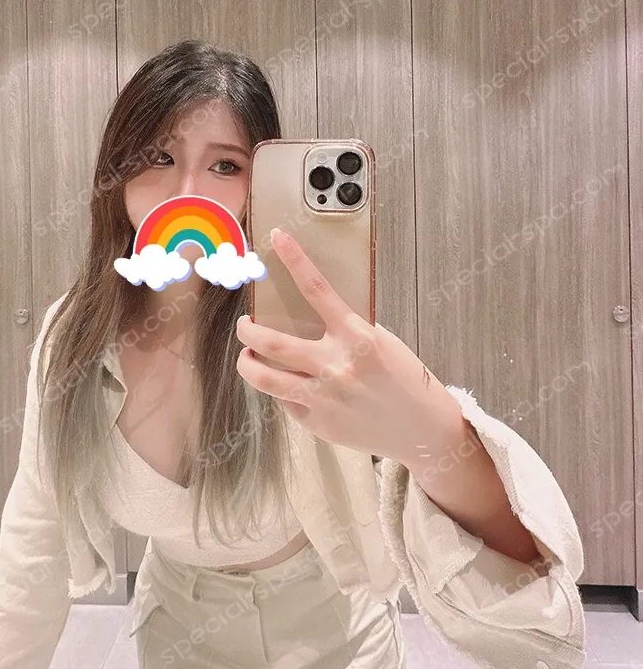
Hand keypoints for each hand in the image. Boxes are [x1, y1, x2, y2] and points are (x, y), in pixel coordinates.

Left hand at [234, 227, 465, 464]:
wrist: (423, 430)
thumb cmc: (405, 381)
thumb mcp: (382, 343)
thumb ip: (346, 330)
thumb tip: (307, 316)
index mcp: (357, 337)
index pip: (317, 289)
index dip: (294, 260)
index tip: (278, 238)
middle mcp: (336, 366)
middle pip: (270, 341)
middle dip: (247, 330)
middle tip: (244, 325)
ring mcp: (323, 397)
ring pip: (263, 377)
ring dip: (247, 363)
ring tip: (248, 356)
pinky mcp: (318, 423)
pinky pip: (286, 401)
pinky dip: (284, 390)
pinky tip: (292, 387)